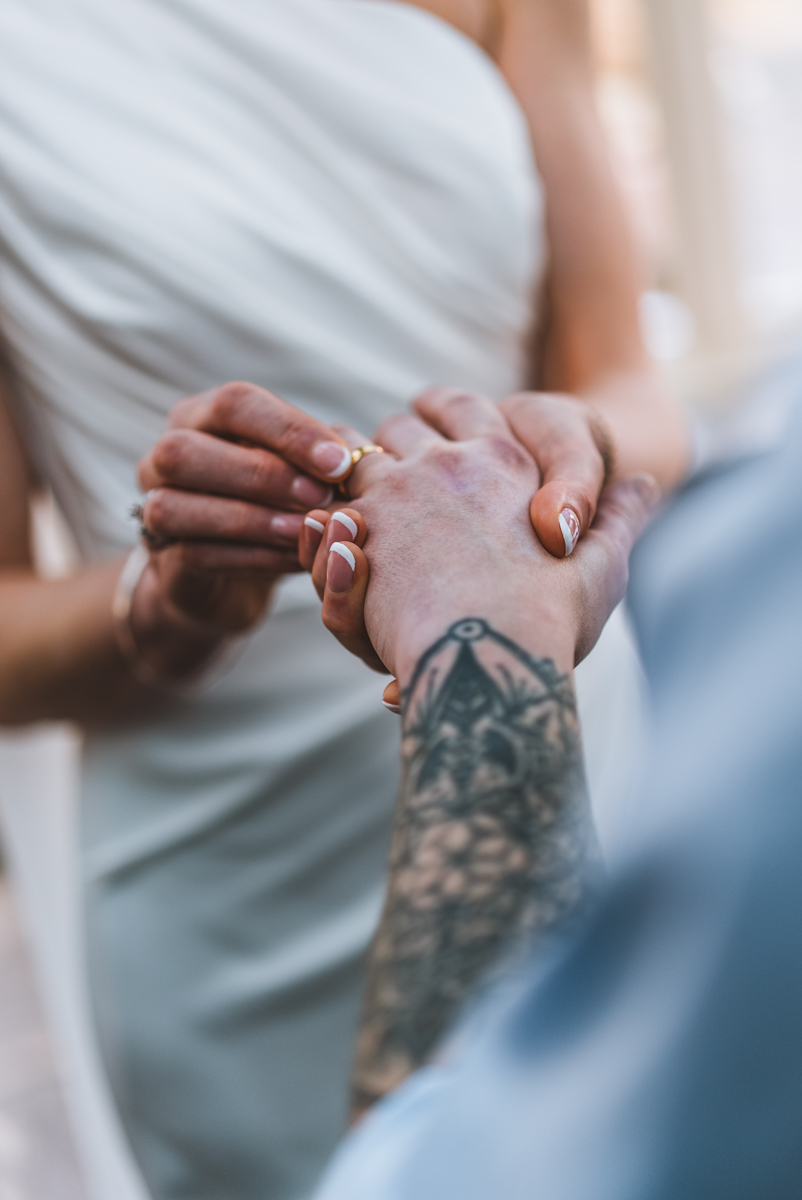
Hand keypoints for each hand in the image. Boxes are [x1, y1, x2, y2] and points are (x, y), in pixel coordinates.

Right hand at [133, 381, 353, 646]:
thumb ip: (317, 462)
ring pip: (177, 506)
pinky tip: (292, 560)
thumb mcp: (300, 473)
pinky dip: (249, 557)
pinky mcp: (164, 559)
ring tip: (304, 531)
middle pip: (188, 450)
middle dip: (261, 473)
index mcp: (202, 416)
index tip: (341, 462)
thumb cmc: (277, 503)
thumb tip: (357, 460)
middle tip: (321, 497)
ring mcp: (154, 507)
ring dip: (250, 518)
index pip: (235, 404)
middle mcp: (166, 454)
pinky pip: (194, 554)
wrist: (237, 574)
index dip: (289, 431)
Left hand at [301, 393, 656, 688]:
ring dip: (351, 476)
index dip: (440, 415)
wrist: (492, 657)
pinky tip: (339, 547)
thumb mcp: (602, 564)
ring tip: (356, 512)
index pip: (458, 406)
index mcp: (505, 458)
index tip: (432, 436)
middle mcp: (445, 461)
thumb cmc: (551, 618)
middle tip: (389, 476)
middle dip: (391, 445)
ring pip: (354, 459)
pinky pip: (328, 511)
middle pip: (399, 427)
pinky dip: (328, 526)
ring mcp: (395, 491)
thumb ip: (618, 516)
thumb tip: (644, 483)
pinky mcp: (358, 530)